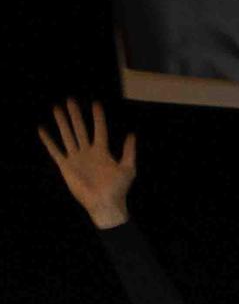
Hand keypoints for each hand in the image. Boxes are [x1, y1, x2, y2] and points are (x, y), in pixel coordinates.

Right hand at [38, 99, 135, 229]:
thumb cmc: (118, 188)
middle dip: (76, 115)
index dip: (98, 117)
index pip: (99, 130)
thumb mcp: (127, 168)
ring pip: (68, 136)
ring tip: (57, 109)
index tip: (95, 103)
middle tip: (70, 100)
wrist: (104, 203)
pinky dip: (48, 141)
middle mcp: (88, 152)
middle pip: (80, 129)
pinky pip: (55, 151)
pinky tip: (43, 129)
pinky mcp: (66, 166)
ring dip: (62, 123)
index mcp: (102, 152)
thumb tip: (131, 134)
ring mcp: (76, 158)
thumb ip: (129, 151)